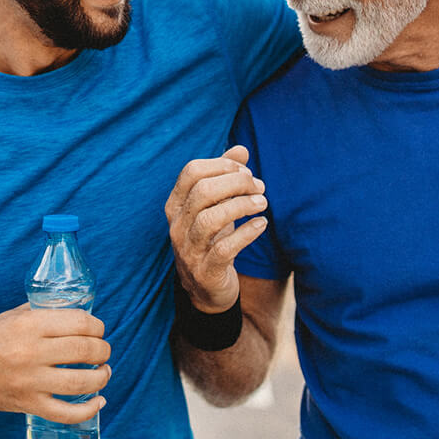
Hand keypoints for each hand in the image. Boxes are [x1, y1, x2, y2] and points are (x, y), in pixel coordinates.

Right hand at [0, 305, 109, 422]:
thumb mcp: (16, 315)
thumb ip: (46, 312)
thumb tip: (81, 313)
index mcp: (29, 325)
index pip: (79, 322)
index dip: (97, 326)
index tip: (99, 330)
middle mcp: (31, 352)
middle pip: (84, 351)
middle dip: (103, 350)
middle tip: (103, 351)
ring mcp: (30, 381)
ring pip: (81, 382)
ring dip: (102, 377)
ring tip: (104, 372)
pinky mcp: (28, 404)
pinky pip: (65, 413)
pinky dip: (88, 410)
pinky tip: (99, 401)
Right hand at [164, 145, 268, 312]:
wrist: (206, 289)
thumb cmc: (212, 239)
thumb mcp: (215, 207)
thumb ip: (225, 177)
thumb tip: (241, 149)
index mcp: (176, 205)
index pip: (191, 172)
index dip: (221, 165)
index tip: (245, 170)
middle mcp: (177, 225)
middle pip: (202, 192)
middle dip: (236, 183)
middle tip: (259, 186)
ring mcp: (189, 249)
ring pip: (210, 219)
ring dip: (241, 206)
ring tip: (262, 203)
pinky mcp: (206, 271)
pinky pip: (225, 248)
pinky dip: (246, 233)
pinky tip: (261, 224)